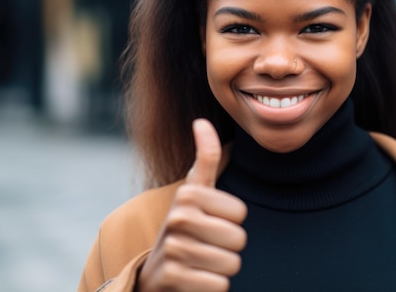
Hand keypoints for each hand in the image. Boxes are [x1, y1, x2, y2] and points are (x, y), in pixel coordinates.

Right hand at [137, 119, 247, 291]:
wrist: (155, 273)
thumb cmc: (185, 228)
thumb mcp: (194, 192)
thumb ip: (205, 158)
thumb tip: (201, 121)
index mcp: (187, 194)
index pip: (240, 213)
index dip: (231, 222)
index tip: (211, 223)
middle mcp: (177, 218)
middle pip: (238, 239)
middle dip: (228, 248)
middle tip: (207, 246)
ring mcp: (173, 248)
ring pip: (231, 264)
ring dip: (221, 269)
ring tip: (201, 263)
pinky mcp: (172, 278)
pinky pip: (219, 285)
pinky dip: (213, 287)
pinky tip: (194, 280)